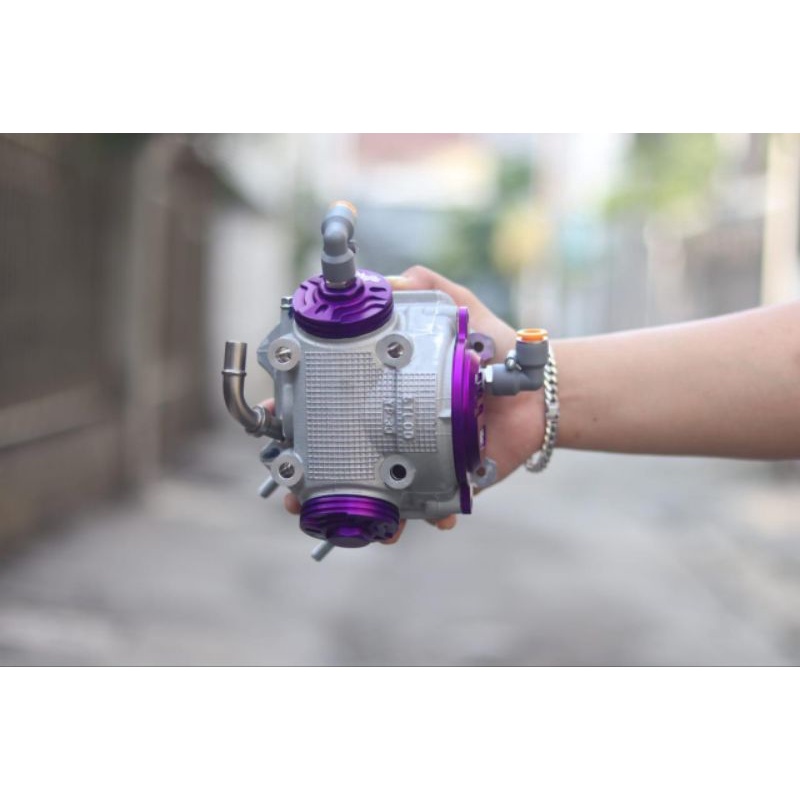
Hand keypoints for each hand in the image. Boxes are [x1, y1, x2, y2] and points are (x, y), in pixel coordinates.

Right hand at [263, 265, 543, 542]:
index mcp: (382, 384)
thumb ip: (422, 286)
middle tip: (293, 492)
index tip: (275, 421)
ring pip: (371, 488)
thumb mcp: (455, 304)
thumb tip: (383, 283)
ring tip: (347, 523)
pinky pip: (425, 503)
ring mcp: (413, 453)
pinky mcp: (443, 476)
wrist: (537, 386)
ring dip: (353, 509)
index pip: (327, 399)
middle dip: (309, 475)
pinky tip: (429, 522)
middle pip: (336, 452)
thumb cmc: (493, 344)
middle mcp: (389, 422)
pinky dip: (423, 518)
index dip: (296, 411)